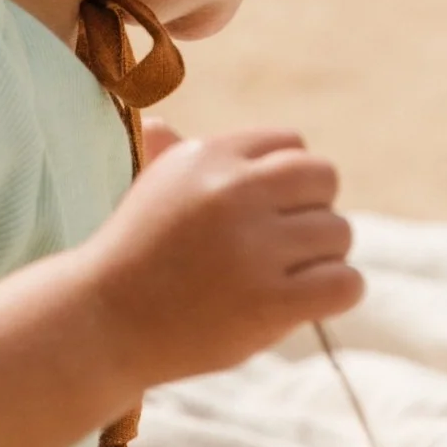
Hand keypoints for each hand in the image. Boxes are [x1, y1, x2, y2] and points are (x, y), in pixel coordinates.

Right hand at [81, 128, 361, 386]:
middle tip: (283, 246)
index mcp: (209, 155)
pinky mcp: (269, 301)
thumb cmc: (131, 255)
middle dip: (312, 211)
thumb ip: (171, 154)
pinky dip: (336, 293)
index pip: (292, 144)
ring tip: (283, 278)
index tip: (265, 212)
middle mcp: (234, 191)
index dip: (287, 181)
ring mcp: (253, 247)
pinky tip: (306, 302)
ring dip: (321, 258)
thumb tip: (160, 125)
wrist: (101, 321)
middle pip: (324, 180)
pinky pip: (345, 283)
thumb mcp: (150, 189)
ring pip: (339, 233)